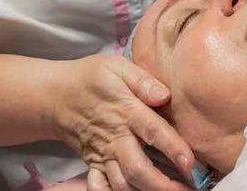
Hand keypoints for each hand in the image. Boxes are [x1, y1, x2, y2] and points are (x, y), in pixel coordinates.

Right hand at [50, 55, 193, 190]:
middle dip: (163, 185)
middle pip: (138, 168)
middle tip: (187, 190)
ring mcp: (103, 153)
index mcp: (127, 111)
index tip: (189, 162)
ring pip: (122, 183)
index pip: (153, 132)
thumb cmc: (92, 77)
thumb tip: (164, 94)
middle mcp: (116, 137)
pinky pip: (99, 187)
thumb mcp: (117, 67)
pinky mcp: (93, 163)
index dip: (173, 148)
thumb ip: (142, 80)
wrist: (56, 94)